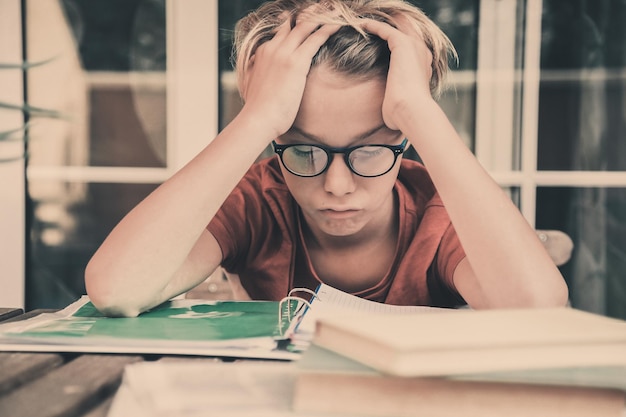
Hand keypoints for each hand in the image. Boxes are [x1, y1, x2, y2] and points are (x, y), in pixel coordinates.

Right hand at [240, 11, 339, 138]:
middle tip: (323, 7)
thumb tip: (257, 73)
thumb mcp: (253, 85)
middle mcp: (273, 48)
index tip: (305, 19)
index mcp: (263, 53)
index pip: (281, 31)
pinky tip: (339, 24)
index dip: (294, 24)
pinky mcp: (296, 62)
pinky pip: (315, 38)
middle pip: (294, 24)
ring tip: (335, 11)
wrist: (258, 118)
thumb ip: (257, 73)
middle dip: (310, 14)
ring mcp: (284, 53)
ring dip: (322, 16)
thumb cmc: (258, 109)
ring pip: (306, 26)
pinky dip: (328, 29)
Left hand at [361, 17, 433, 130]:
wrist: (412, 112)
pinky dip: (373, 26)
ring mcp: (414, 47)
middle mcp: (422, 52)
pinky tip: (361, 26)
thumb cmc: (405, 114)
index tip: (377, 42)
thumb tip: (389, 114)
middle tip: (368, 28)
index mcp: (423, 65)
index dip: (393, 41)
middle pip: (405, 30)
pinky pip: (386, 29)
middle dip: (387, 28)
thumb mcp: (400, 103)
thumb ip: (395, 98)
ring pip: (395, 26)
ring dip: (378, 25)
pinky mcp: (403, 44)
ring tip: (362, 24)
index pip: (409, 46)